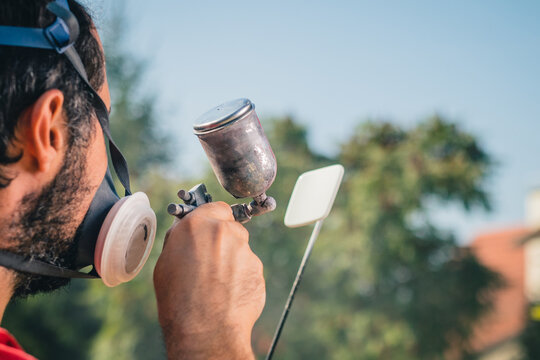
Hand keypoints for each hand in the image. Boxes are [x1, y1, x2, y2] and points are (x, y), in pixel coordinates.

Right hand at [153, 202, 265, 359]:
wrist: (206, 331)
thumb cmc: (179, 301)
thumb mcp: (165, 264)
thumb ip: (180, 240)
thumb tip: (185, 232)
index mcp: (197, 225)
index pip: (214, 208)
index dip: (212, 220)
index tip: (210, 230)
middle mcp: (223, 232)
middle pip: (229, 227)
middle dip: (223, 240)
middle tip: (210, 262)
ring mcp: (244, 249)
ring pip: (240, 247)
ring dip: (232, 258)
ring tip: (218, 282)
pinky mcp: (257, 268)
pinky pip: (249, 266)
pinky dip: (242, 276)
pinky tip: (229, 292)